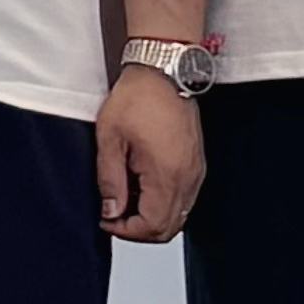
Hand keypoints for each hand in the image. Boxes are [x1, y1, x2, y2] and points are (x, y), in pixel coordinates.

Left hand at [91, 65, 205, 242]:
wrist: (164, 72)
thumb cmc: (138, 98)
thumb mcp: (110, 138)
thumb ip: (110, 179)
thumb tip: (111, 211)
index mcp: (167, 175)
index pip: (153, 226)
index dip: (127, 231)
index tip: (106, 219)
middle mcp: (188, 178)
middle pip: (169, 228)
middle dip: (139, 229)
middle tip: (113, 214)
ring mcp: (196, 172)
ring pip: (179, 215)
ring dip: (151, 216)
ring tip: (124, 198)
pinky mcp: (196, 164)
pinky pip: (184, 198)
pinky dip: (163, 202)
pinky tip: (141, 186)